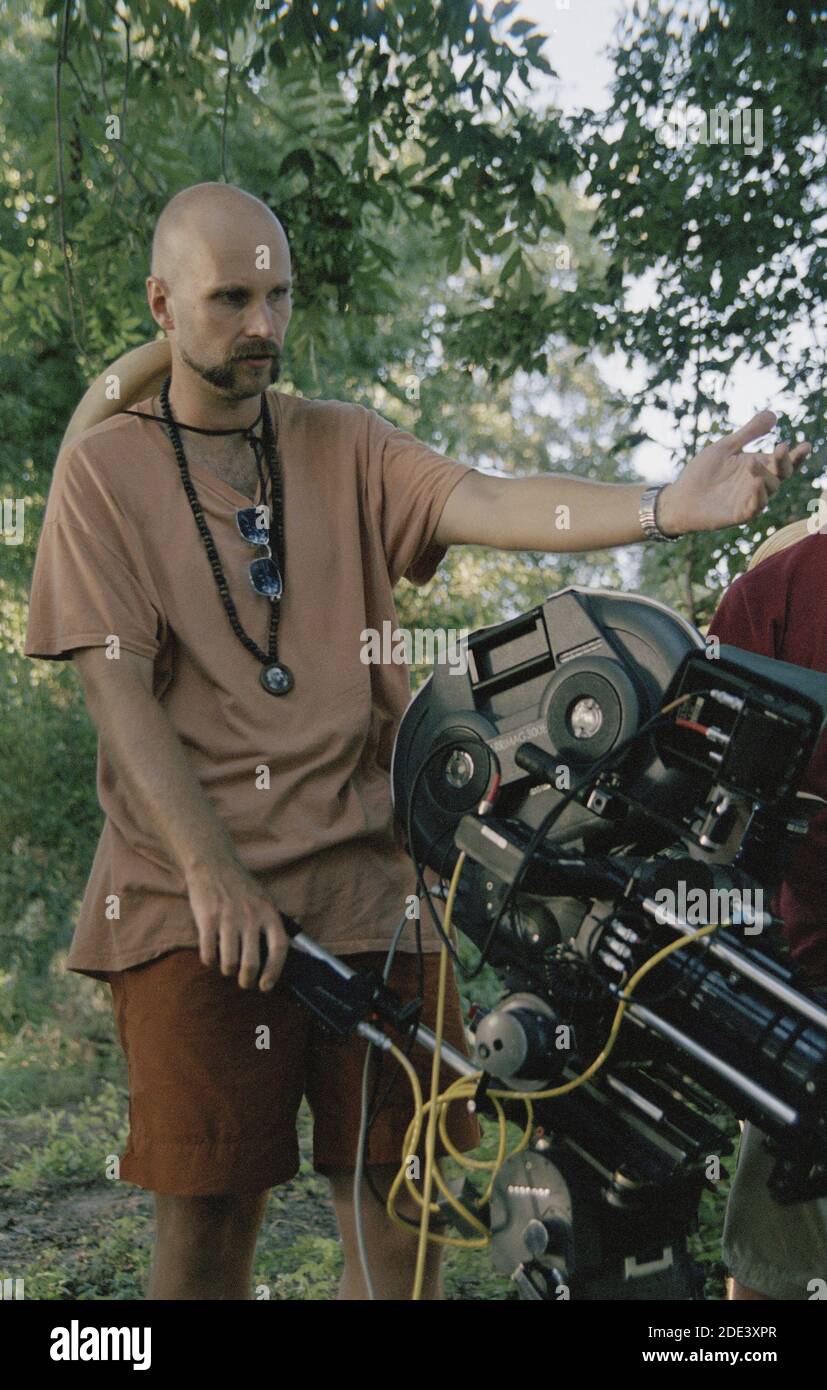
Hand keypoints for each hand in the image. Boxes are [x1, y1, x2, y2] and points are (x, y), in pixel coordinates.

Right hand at [186, 861, 289, 990]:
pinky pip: (208, 954)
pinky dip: (210, 962)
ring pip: (229, 963)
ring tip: (227, 967)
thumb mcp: (264, 902)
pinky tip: (212, 957)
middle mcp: (250, 917)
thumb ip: (270, 926)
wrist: (213, 865)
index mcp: (268, 913)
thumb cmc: (241, 887)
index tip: (266, 986)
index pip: (278, 949)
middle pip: (251, 963)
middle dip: (247, 980)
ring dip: (227, 971)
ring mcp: (228, 919)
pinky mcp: (207, 920)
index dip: (274, 971)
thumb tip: (279, 957)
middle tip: (244, 982)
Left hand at [657, 411, 810, 535]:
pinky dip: (758, 496)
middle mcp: (759, 484)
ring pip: (769, 490)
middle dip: (784, 462)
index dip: (796, 455)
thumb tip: (774, 415)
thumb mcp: (726, 447)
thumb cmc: (702, 472)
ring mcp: (750, 500)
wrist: (679, 497)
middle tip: (781, 449)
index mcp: (758, 466)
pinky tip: (756, 484)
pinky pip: (755, 507)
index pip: (783, 461)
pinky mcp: (740, 515)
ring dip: (765, 476)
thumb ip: (749, 433)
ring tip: (752, 463)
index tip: (805, 445)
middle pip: (781, 474)